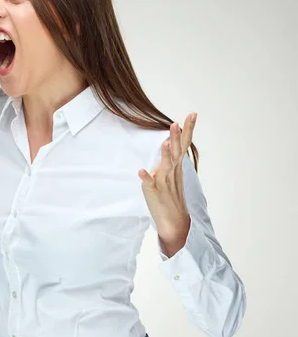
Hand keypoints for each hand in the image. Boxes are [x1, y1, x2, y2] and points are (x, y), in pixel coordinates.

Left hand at [138, 113, 197, 252]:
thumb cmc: (170, 197)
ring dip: (165, 155)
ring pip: (165, 167)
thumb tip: (163, 150)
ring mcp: (163, 183)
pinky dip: (146, 178)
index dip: (187, 130)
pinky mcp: (154, 193)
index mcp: (176, 167)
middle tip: (176, 123)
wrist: (174, 222)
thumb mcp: (168, 175)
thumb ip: (166, 161)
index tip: (192, 114)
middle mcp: (171, 173)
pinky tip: (142, 172)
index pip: (182, 145)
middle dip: (176, 138)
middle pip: (175, 152)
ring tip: (164, 143)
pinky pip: (150, 185)